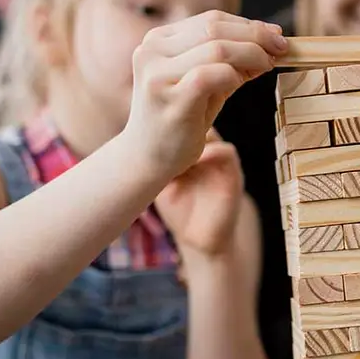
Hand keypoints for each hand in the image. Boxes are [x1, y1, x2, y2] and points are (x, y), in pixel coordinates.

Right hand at [123, 10, 285, 180]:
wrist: (148, 157)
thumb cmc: (181, 118)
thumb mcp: (206, 82)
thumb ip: (231, 61)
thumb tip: (271, 43)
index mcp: (158, 39)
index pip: (211, 20)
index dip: (249, 25)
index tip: (276, 36)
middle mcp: (152, 51)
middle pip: (215, 28)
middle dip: (256, 36)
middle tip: (282, 48)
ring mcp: (158, 74)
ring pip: (217, 48)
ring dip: (252, 54)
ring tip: (268, 65)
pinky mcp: (170, 99)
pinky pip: (212, 75)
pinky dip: (235, 75)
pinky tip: (243, 81)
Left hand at [155, 129, 242, 258]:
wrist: (201, 240)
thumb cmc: (178, 211)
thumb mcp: (161, 182)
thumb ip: (153, 163)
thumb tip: (125, 146)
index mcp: (191, 150)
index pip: (182, 123)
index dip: (167, 118)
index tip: (148, 122)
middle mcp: (208, 150)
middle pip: (197, 121)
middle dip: (180, 120)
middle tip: (161, 126)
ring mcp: (222, 161)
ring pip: (212, 132)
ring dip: (195, 133)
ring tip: (174, 142)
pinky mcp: (234, 174)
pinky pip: (226, 152)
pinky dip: (210, 152)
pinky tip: (191, 161)